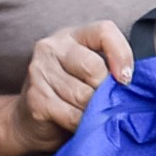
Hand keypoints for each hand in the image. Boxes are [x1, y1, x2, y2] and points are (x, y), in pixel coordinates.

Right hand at [9, 22, 135, 155]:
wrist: (27, 121)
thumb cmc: (67, 94)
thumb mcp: (88, 72)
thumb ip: (108, 67)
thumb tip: (128, 81)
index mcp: (71, 35)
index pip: (104, 31)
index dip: (121, 54)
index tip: (126, 79)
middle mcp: (51, 47)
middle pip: (93, 67)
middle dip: (104, 90)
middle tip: (103, 102)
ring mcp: (40, 71)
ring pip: (84, 95)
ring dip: (94, 111)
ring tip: (90, 114)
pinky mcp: (36, 98)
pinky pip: (73, 115)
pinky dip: (83, 124)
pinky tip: (79, 124)